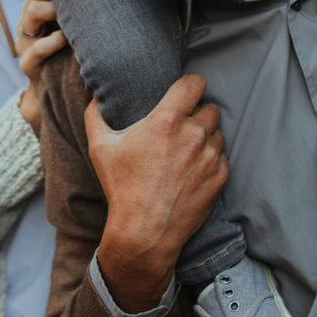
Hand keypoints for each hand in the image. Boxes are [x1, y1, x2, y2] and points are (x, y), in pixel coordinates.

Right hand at [15, 0, 66, 133]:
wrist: (55, 92)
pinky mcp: (27, 64)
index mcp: (35, 13)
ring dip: (53, 10)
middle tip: (78, 0)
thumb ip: (77, 13)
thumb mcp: (70, 31)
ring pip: (32, 13)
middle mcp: (27, 24)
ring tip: (70, 16)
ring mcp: (24, 43)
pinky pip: (38, 48)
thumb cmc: (69, 55)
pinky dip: (53, 41)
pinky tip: (66, 39)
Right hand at [89, 74, 227, 311]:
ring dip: (206, 136)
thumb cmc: (121, 188)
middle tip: (182, 125)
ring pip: (217, 132)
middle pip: (210, 108)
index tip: (184, 92)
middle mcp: (193, 134)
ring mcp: (209, 157)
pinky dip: (212, 159)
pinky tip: (194, 168)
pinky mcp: (219, 178)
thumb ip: (95, 115)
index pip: (196, 83)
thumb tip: (94, 97)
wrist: (144, 233)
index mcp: (168, 120)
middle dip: (198, 112)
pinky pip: (222, 157)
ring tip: (187, 148)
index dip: (191, 84)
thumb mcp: (100, 148)